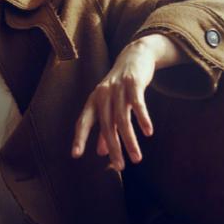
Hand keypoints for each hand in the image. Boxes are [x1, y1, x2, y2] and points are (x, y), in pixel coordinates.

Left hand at [71, 34, 183, 169]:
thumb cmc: (120, 87)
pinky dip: (142, 118)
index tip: (75, 155)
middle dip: (113, 148)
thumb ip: (105, 128)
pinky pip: (138, 104)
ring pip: (122, 119)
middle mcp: (102, 95)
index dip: (80, 138)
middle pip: (106, 126)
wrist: (135, 56)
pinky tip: (148, 132)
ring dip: (130, 140)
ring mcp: (118, 88)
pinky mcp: (134, 83)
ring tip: (137, 158)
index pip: (83, 122)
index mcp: (93, 101)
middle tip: (119, 167)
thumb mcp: (110, 105)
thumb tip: (101, 153)